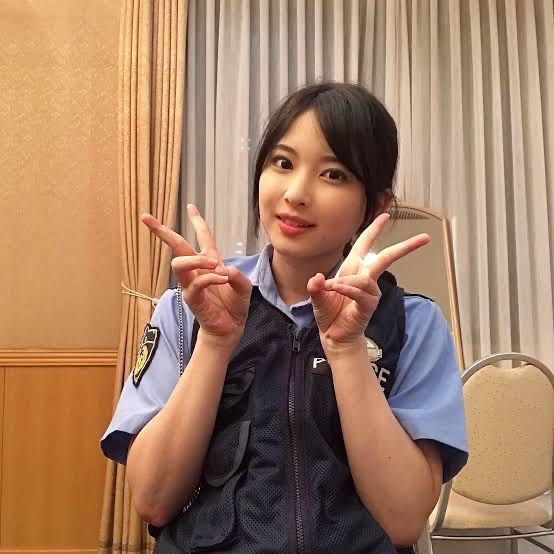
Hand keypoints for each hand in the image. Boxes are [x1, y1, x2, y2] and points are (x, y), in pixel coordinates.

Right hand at [141, 205, 251, 344]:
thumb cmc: (235, 305)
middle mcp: (197, 270)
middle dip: (161, 231)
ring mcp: (191, 283)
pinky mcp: (192, 298)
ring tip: (215, 264)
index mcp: (210, 262)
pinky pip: (195, 282)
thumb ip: (237, 276)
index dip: (197, 222)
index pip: (203, 237)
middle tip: (146, 218)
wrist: (230, 328)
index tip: (191, 206)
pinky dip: (210, 278)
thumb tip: (224, 271)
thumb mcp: (243, 286)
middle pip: (176, 246)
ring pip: (179, 263)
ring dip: (197, 260)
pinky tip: (222, 279)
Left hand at [307, 213, 429, 349]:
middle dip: (405, 247)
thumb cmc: (329, 314)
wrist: (334, 336)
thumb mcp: (317, 297)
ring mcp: (370, 291)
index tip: (385, 215)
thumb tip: (318, 278)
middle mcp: (364, 277)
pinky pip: (360, 291)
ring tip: (330, 288)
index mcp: (352, 269)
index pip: (365, 245)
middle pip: (386, 257)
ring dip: (345, 282)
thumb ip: (315, 287)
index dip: (374, 230)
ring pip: (365, 277)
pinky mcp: (369, 304)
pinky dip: (347, 289)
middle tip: (424, 238)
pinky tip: (335, 290)